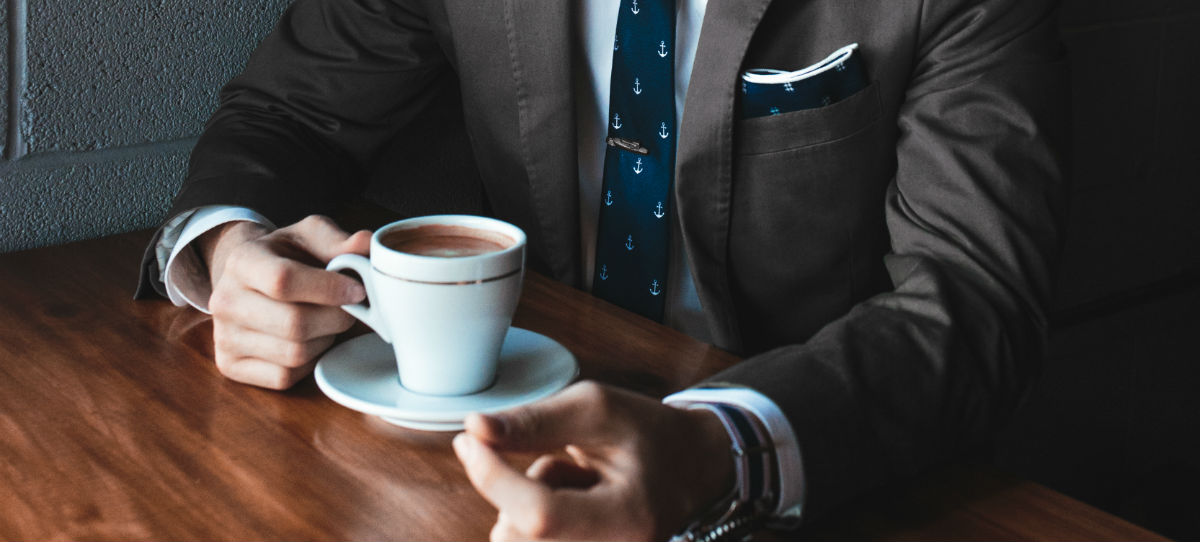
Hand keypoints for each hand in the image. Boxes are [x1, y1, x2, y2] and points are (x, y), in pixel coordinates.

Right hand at [201, 215, 371, 388]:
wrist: (251, 279)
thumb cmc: (287, 257)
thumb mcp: (310, 237)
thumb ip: (338, 241)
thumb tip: (366, 244)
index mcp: (242, 261)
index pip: (284, 280)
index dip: (329, 288)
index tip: (357, 290)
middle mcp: (224, 300)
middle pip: (294, 323)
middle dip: (335, 318)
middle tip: (349, 308)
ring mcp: (224, 336)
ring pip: (294, 353)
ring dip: (324, 339)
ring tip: (326, 321)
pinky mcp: (230, 365)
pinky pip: (284, 376)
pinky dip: (308, 363)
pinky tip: (309, 341)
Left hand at [453, 381, 734, 540]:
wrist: (692, 466)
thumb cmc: (650, 434)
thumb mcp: (597, 410)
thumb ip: (534, 422)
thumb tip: (474, 429)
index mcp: (629, 518)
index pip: (540, 515)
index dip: (494, 478)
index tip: (469, 440)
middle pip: (518, 535)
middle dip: (515, 489)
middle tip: (557, 457)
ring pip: (515, 539)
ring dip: (526, 503)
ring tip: (573, 480)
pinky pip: (526, 541)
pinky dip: (534, 518)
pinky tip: (570, 500)